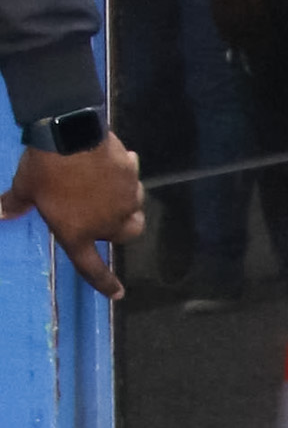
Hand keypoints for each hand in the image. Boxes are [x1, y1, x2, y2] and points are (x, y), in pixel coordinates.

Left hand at [2, 130, 145, 298]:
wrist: (70, 134)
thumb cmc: (44, 169)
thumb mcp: (24, 188)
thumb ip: (14, 204)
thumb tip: (0, 214)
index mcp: (78, 234)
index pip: (92, 268)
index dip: (105, 283)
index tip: (118, 293)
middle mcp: (107, 222)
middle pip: (128, 234)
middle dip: (122, 228)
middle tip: (107, 214)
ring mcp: (125, 199)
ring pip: (135, 206)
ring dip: (125, 200)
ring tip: (109, 185)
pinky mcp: (132, 175)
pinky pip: (133, 179)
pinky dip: (124, 174)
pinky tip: (112, 163)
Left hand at [210, 0, 268, 45]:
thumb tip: (222, 0)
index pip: (218, 13)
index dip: (224, 29)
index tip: (229, 42)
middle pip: (231, 19)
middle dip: (237, 37)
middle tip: (244, 51)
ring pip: (245, 18)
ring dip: (251, 34)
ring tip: (257, 47)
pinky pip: (258, 10)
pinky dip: (262, 22)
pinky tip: (265, 31)